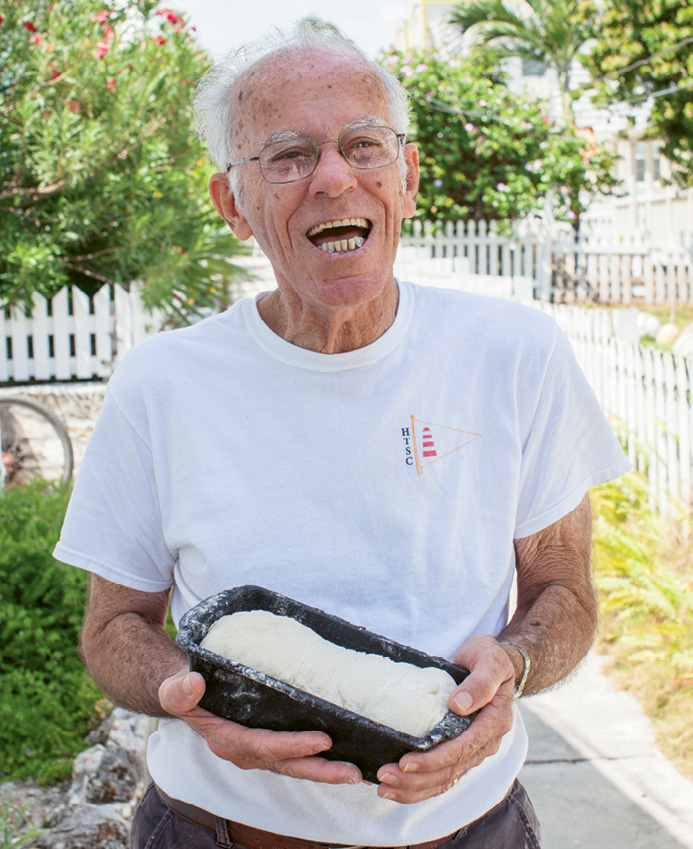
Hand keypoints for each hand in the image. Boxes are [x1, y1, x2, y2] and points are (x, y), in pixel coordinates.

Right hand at [158, 669, 361, 784]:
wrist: (186, 693)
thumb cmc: (184, 690)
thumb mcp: (175, 689)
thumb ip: (179, 691)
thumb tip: (194, 683)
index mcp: (227, 741)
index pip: (265, 747)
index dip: (293, 746)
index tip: (322, 740)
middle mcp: (246, 751)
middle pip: (288, 765)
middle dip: (320, 770)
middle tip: (352, 773)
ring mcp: (259, 750)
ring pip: (295, 764)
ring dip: (325, 770)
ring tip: (355, 773)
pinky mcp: (269, 742)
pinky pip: (296, 755)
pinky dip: (319, 758)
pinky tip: (345, 755)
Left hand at [375, 635, 514, 803]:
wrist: (494, 662)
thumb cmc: (489, 658)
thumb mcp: (490, 660)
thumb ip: (480, 683)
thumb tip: (458, 706)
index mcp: (493, 723)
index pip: (462, 750)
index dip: (434, 760)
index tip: (406, 762)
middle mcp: (485, 742)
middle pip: (451, 771)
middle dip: (416, 778)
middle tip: (385, 776)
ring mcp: (473, 749)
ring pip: (445, 779)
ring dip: (414, 788)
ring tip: (384, 788)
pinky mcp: (461, 749)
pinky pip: (442, 775)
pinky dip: (420, 785)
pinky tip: (397, 788)